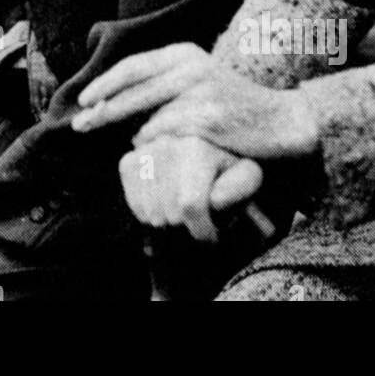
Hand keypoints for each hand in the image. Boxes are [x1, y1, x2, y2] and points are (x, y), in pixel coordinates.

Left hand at [74, 44, 318, 160]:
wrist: (281, 122)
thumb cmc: (233, 105)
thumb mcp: (198, 79)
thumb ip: (163, 83)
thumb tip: (113, 99)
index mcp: (184, 53)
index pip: (132, 66)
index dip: (104, 84)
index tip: (83, 100)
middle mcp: (190, 67)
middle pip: (131, 89)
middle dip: (101, 109)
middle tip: (80, 125)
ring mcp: (199, 91)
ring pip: (147, 118)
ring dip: (135, 135)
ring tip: (130, 145)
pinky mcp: (207, 118)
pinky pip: (167, 136)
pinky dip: (157, 145)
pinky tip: (157, 153)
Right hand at [120, 136, 267, 240]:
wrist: (200, 140)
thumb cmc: (226, 165)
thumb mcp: (246, 173)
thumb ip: (240, 186)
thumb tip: (214, 199)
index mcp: (196, 147)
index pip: (190, 205)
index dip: (202, 230)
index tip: (211, 235)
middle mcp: (165, 144)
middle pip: (170, 213)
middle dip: (187, 225)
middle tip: (198, 219)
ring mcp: (143, 152)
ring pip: (150, 213)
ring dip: (169, 221)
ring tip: (182, 211)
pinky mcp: (128, 161)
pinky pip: (135, 204)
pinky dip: (149, 213)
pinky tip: (165, 204)